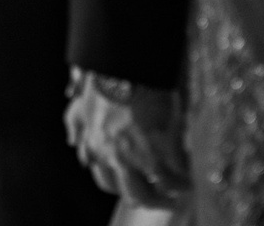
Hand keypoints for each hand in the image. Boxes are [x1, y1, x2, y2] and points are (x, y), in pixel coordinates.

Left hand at [64, 77, 188, 208]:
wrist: (127, 67)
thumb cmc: (105, 79)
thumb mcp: (82, 102)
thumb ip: (76, 123)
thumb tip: (73, 141)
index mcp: (95, 147)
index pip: (106, 181)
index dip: (121, 185)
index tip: (133, 183)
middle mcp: (114, 158)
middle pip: (131, 194)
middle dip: (147, 198)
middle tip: (161, 196)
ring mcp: (137, 158)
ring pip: (154, 192)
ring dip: (169, 195)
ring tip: (181, 191)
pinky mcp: (160, 152)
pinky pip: (175, 177)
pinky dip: (184, 180)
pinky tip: (190, 177)